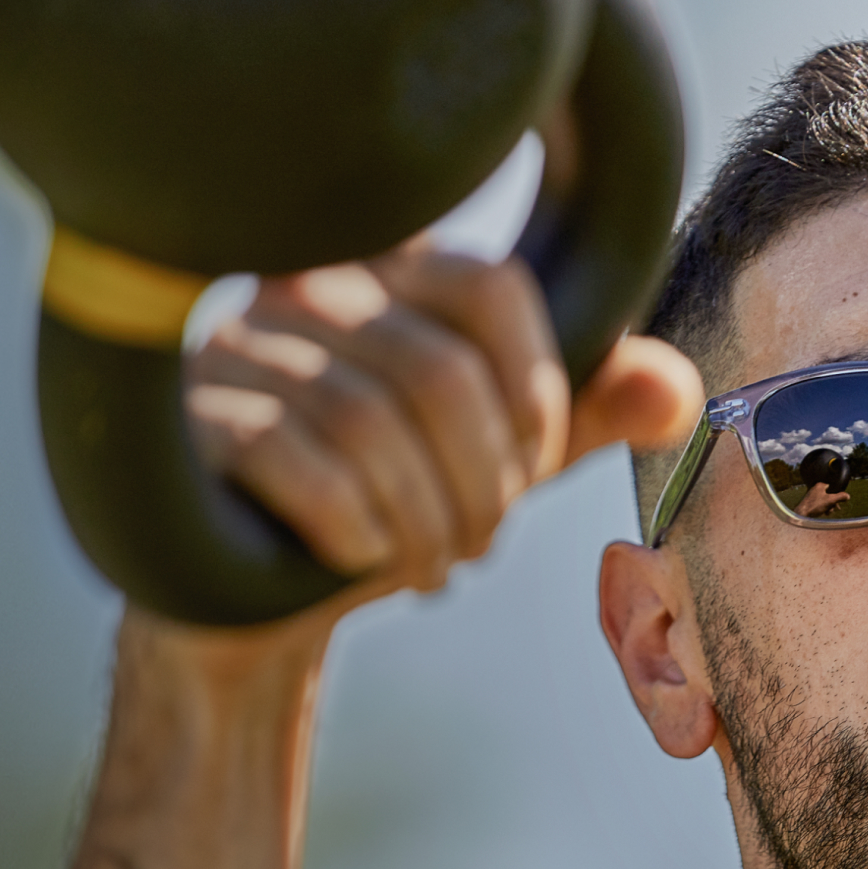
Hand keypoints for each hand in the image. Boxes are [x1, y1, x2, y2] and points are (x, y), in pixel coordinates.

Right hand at [183, 239, 700, 621]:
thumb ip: (580, 416)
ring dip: (426, 518)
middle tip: (483, 540)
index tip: (535, 464)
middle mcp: (299, 285)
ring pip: (371, 423)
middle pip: (438, 369)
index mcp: (384, 266)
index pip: (490, 284)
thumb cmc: (380, 504)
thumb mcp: (488, 458)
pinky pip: (299, 464)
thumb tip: (675, 389)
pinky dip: (358, 529)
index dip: (538, 389)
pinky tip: (366, 560)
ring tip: (436, 564)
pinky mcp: (192, 424)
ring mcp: (234, 350)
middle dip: (485, 481)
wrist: (250, 602)